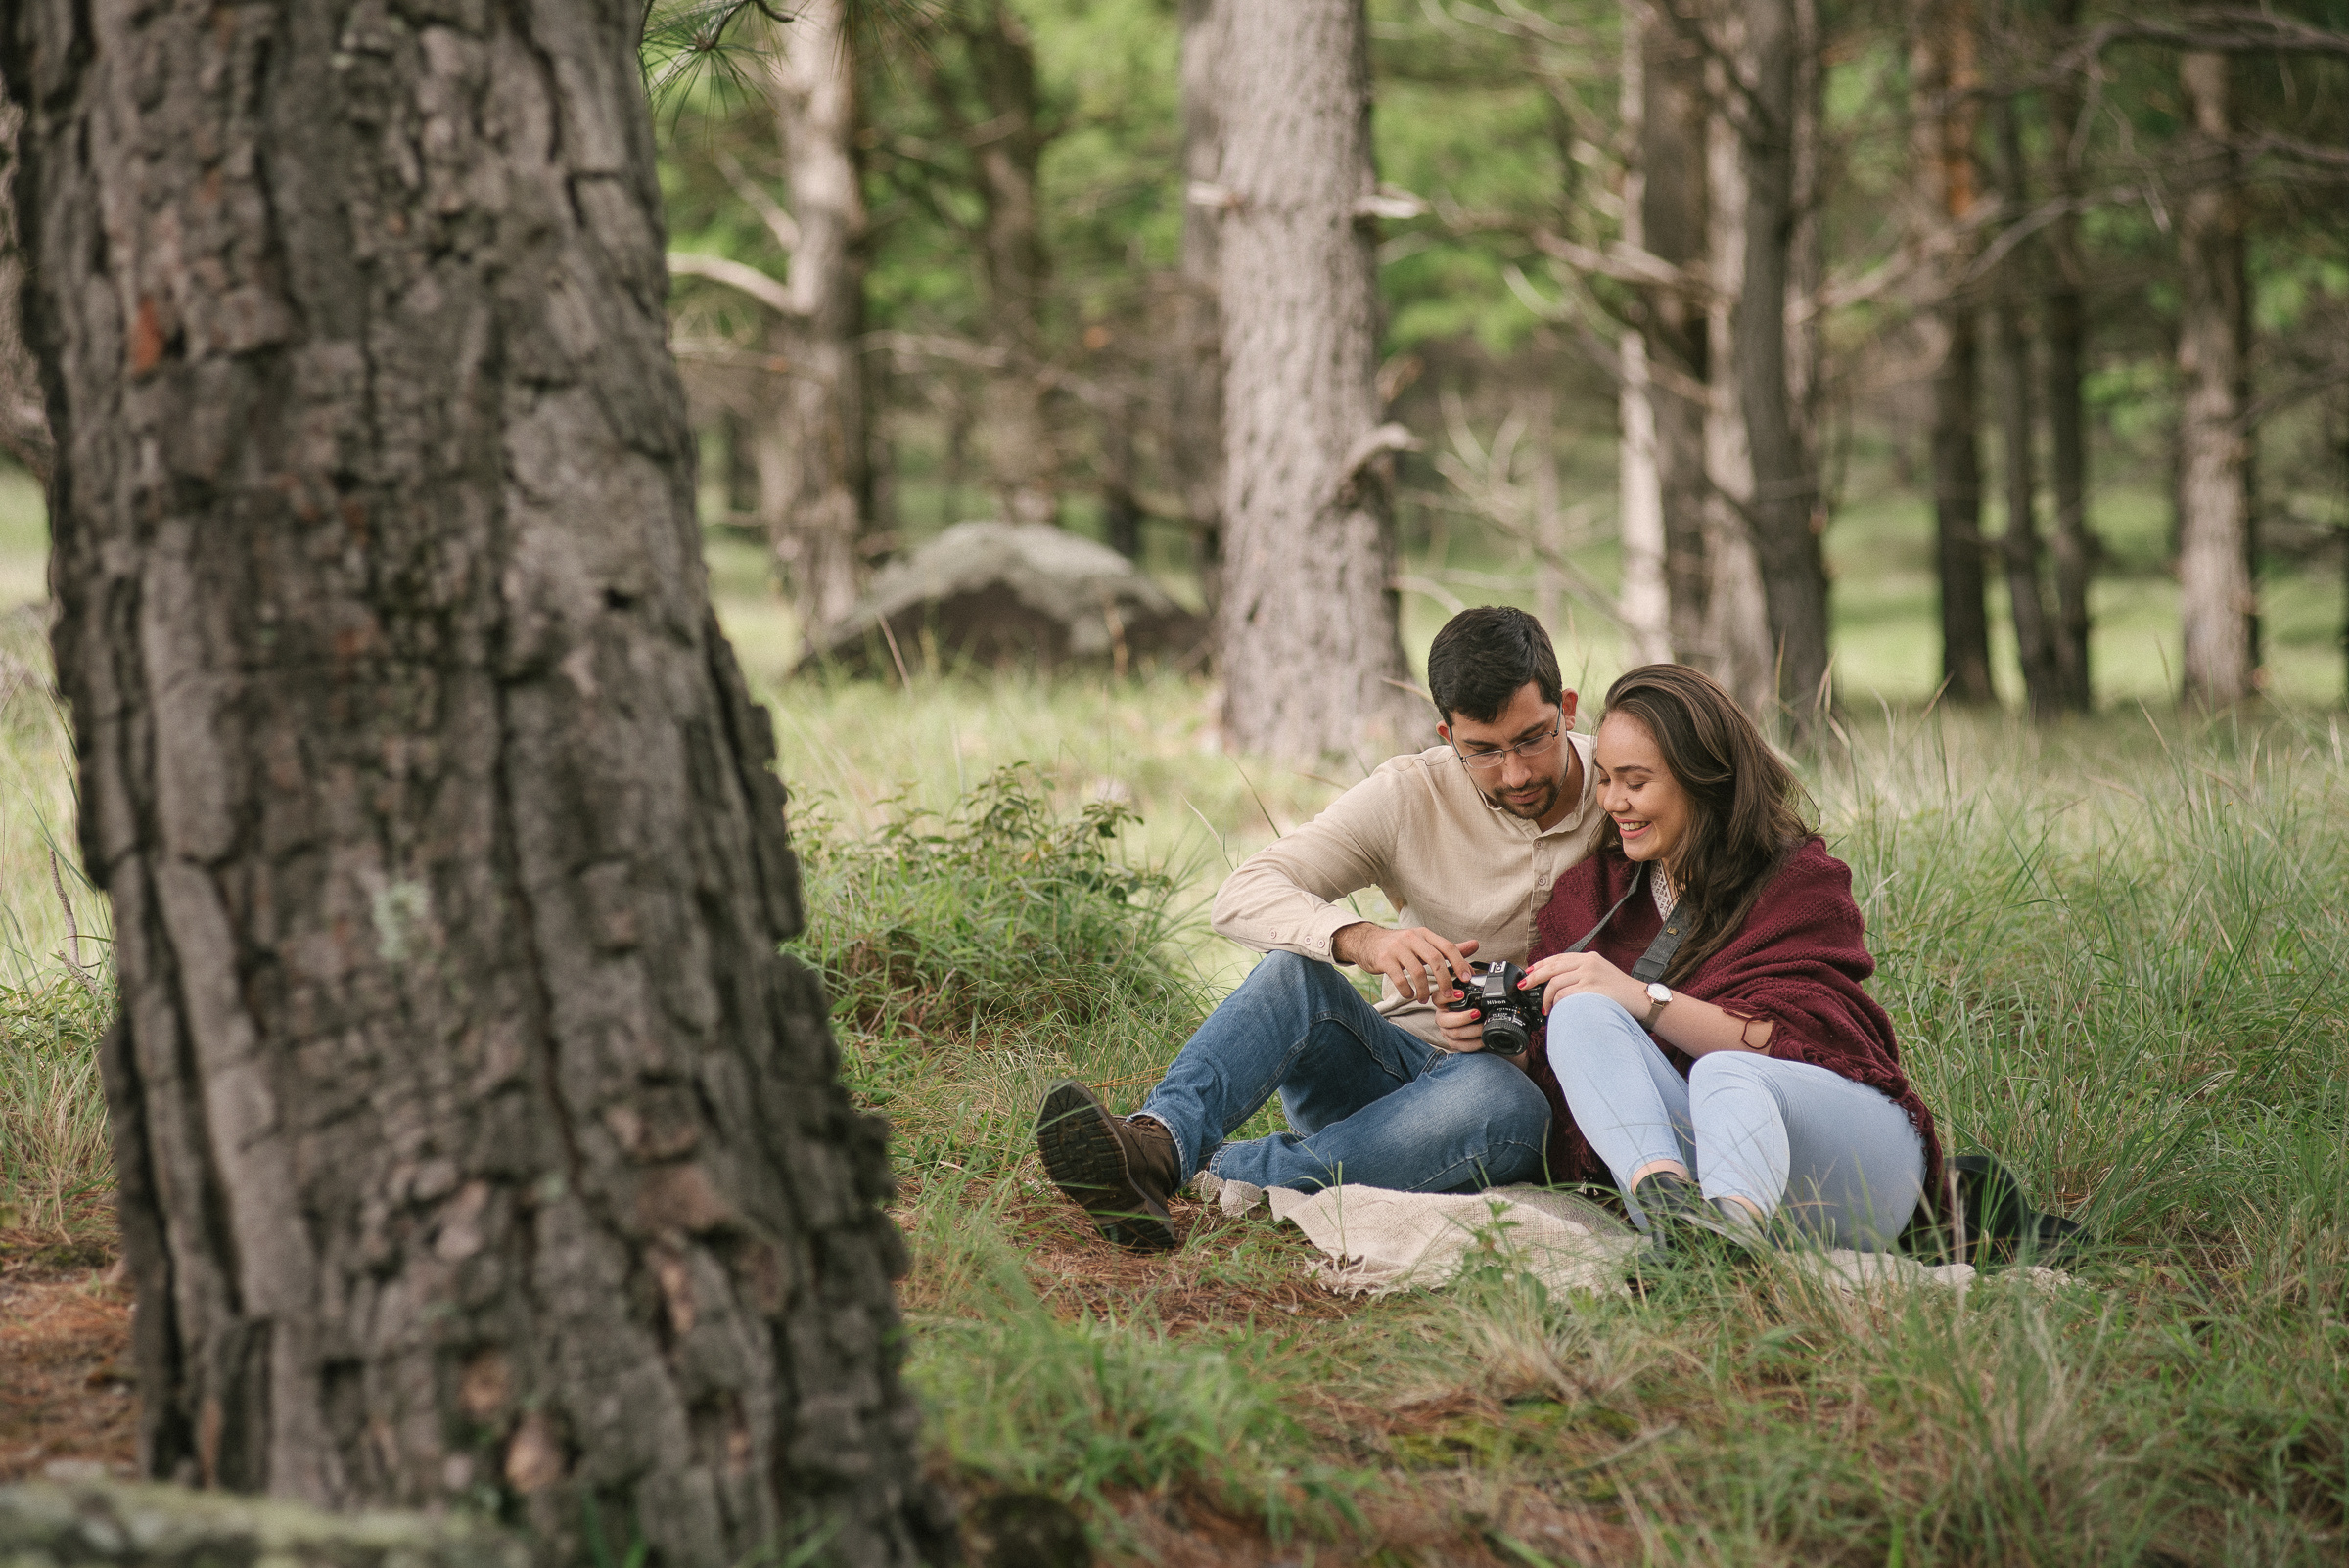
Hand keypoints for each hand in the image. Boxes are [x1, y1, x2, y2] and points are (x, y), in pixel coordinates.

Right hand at [1333, 923, 1479, 1004]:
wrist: (1366, 941)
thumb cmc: (1399, 945)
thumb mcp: (1423, 942)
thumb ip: (1448, 947)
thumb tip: (1476, 945)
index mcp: (1425, 934)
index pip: (1447, 946)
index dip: (1460, 963)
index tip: (1467, 979)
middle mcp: (1412, 938)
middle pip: (1435, 959)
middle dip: (1445, 980)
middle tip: (1448, 996)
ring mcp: (1397, 948)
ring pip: (1417, 971)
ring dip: (1424, 990)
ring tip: (1424, 999)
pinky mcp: (1384, 959)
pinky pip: (1400, 979)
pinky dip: (1407, 991)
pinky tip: (1409, 995)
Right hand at [1435, 990, 1488, 1053]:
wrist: (1471, 1023)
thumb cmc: (1468, 1006)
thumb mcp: (1465, 995)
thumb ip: (1468, 988)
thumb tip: (1478, 981)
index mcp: (1442, 1004)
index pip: (1438, 998)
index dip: (1448, 997)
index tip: (1461, 994)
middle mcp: (1441, 1018)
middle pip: (1445, 1020)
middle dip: (1463, 1018)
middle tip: (1477, 1013)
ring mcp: (1446, 1032)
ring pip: (1455, 1034)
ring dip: (1472, 1031)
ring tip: (1483, 1026)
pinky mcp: (1453, 1044)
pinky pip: (1462, 1046)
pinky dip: (1474, 1043)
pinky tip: (1483, 1039)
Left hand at [1520, 950, 1647, 1018]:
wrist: (1640, 999)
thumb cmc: (1619, 991)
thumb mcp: (1600, 972)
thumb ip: (1581, 972)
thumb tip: (1555, 982)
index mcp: (1588, 957)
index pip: (1558, 958)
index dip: (1540, 965)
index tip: (1528, 972)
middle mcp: (1588, 963)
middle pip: (1552, 968)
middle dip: (1534, 978)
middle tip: (1523, 986)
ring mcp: (1589, 975)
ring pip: (1555, 983)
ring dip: (1546, 997)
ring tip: (1545, 1008)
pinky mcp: (1591, 989)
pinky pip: (1565, 995)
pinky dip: (1557, 1003)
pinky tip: (1556, 1009)